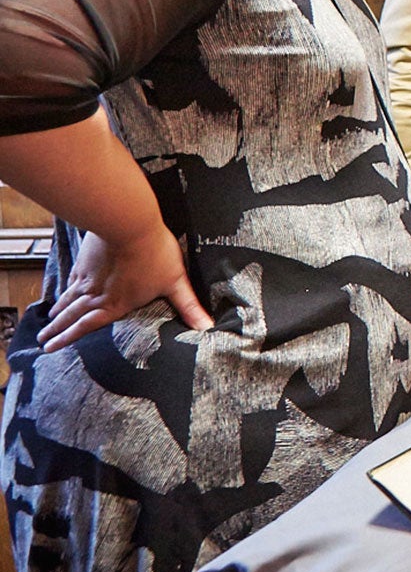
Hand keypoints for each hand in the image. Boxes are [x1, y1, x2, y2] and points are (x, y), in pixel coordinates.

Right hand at [40, 222, 212, 351]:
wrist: (129, 223)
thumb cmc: (155, 252)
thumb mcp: (176, 282)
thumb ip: (189, 307)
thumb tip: (207, 327)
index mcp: (116, 304)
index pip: (88, 326)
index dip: (69, 338)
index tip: (52, 348)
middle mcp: (96, 294)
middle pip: (72, 316)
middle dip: (57, 330)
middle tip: (43, 341)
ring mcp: (87, 277)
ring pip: (68, 298)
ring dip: (57, 312)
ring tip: (47, 321)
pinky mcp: (85, 260)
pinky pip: (71, 280)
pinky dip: (63, 290)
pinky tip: (61, 292)